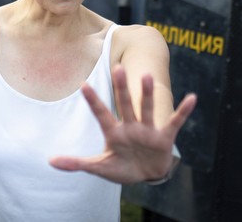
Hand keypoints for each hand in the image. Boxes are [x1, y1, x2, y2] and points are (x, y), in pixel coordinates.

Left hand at [49, 65, 195, 183]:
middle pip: (125, 104)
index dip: (92, 100)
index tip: (82, 84)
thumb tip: (50, 161)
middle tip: (117, 68)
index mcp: (113, 132)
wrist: (145, 174)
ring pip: (147, 108)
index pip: (101, 113)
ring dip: (148, 94)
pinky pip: (174, 122)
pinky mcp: (164, 138)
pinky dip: (183, 111)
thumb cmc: (121, 167)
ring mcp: (148, 130)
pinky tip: (192, 98)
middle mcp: (130, 126)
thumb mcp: (98, 167)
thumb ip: (76, 163)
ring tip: (147, 75)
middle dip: (121, 88)